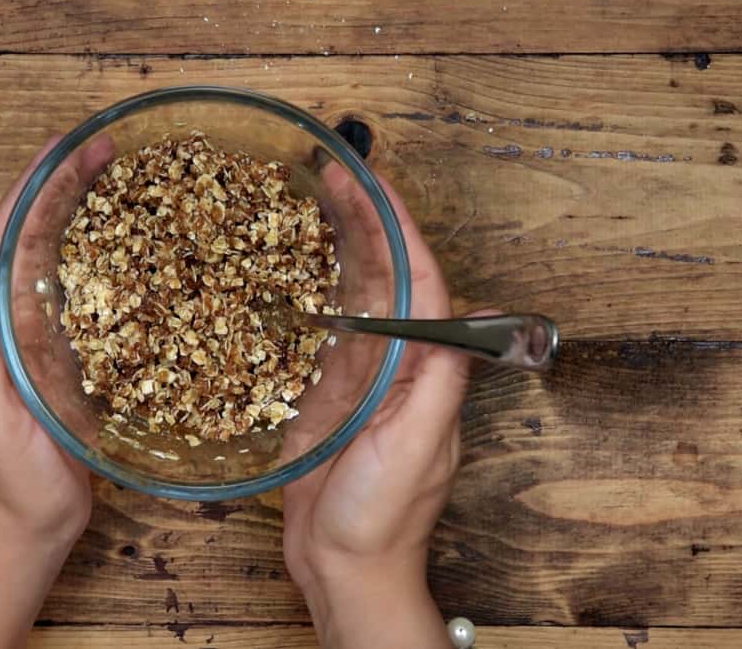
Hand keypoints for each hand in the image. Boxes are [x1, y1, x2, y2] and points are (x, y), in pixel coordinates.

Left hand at [0, 136, 111, 648]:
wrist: (30, 533)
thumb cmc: (9, 486)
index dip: (26, 191)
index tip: (59, 148)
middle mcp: (5, 326)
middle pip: (27, 240)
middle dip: (57, 187)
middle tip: (103, 148)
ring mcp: (34, 343)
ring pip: (52, 263)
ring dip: (76, 215)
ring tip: (114, 176)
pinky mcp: (62, 363)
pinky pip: (76, 299)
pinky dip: (95, 262)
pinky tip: (125, 246)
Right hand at [282, 172, 475, 647]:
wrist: (344, 569)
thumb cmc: (382, 518)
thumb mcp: (417, 449)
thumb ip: (435, 384)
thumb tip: (449, 316)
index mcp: (426, 371)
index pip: (420, 284)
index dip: (400, 230)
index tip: (375, 183)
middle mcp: (397, 364)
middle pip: (385, 277)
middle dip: (367, 222)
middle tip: (333, 172)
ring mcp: (360, 377)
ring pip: (354, 295)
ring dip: (341, 244)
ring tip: (315, 197)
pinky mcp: (324, 393)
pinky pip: (321, 328)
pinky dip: (311, 289)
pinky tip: (293, 264)